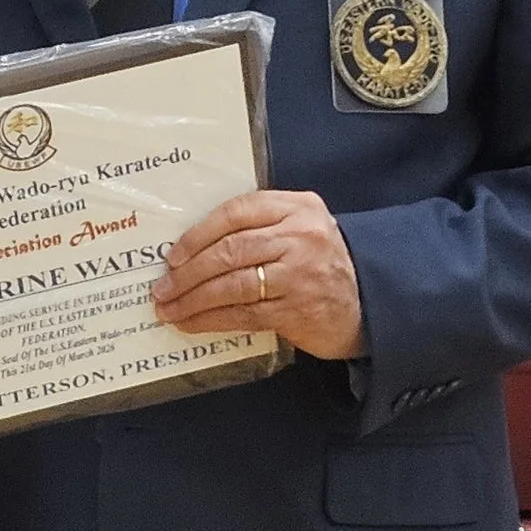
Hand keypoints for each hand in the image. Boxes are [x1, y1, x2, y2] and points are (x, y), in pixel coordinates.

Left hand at [153, 188, 364, 360]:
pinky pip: (243, 313)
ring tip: (169, 308)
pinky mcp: (296, 309)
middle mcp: (300, 236)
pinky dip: (211, 319)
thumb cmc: (321, 264)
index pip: (237, 211)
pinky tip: (192, 323)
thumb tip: (194, 245)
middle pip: (230, 249)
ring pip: (232, 283)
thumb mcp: (301, 228)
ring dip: (193, 298)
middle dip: (189, 271)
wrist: (367, 303)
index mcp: (298, 207)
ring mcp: (299, 274)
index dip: (199, 233)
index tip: (173, 255)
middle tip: (163, 287)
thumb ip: (260, 225)